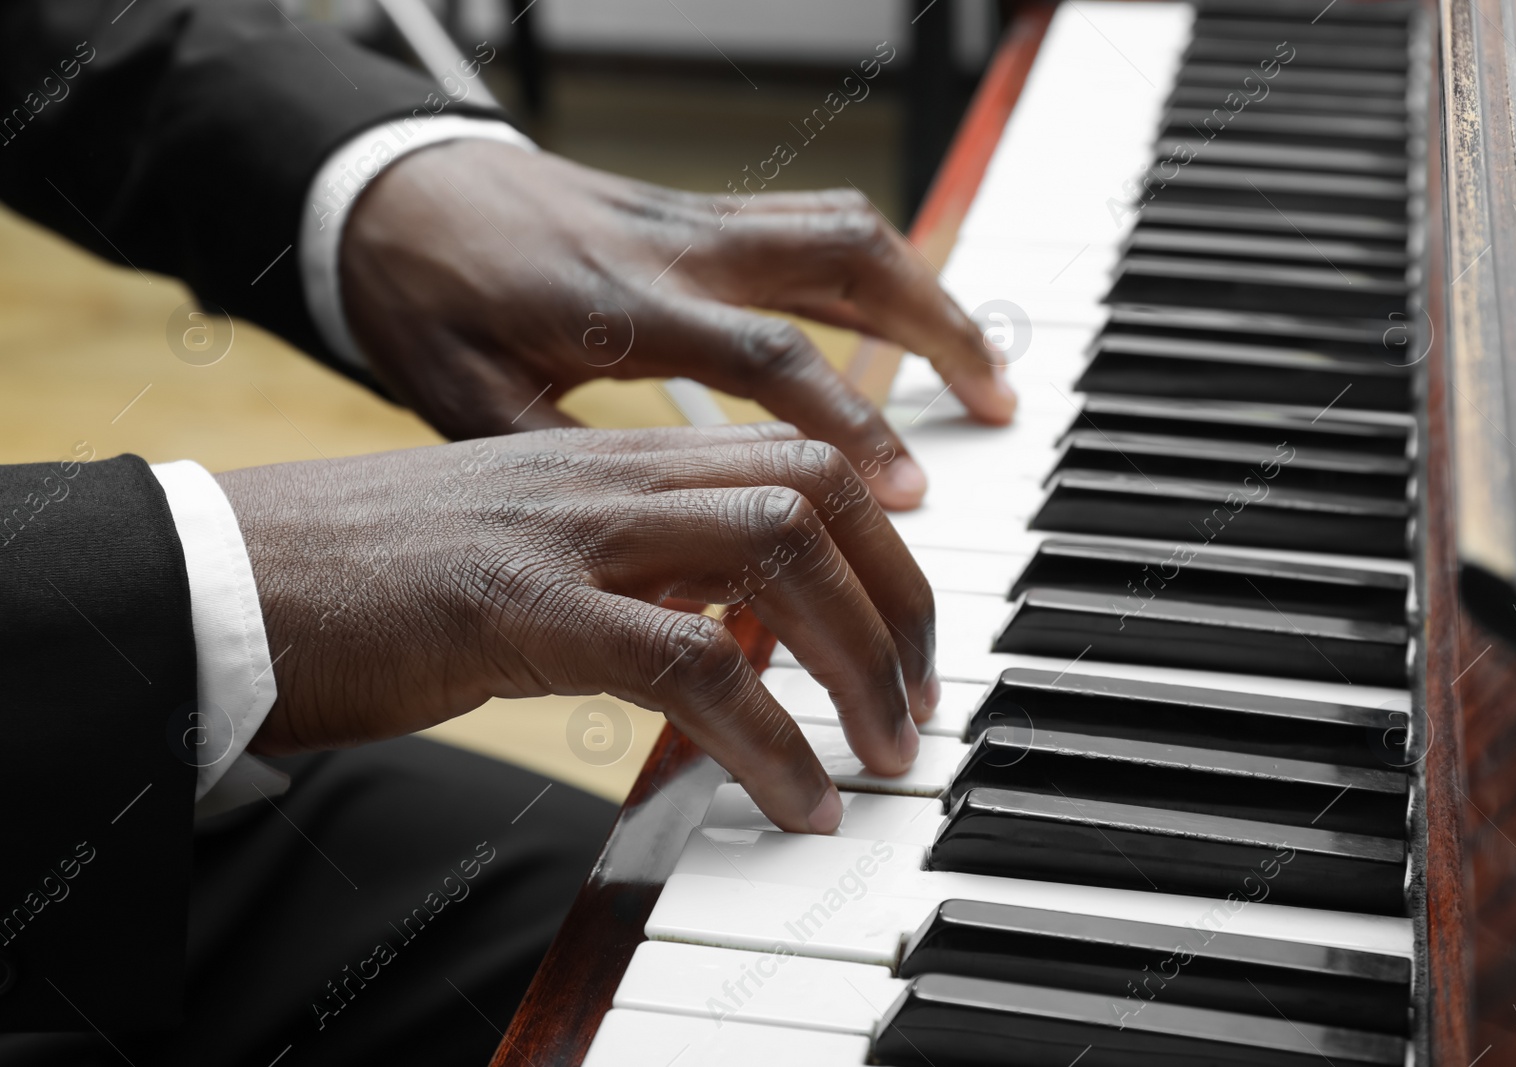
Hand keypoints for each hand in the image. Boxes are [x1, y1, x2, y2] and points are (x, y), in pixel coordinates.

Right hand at [215, 423, 936, 832]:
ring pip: (773, 552)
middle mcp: (603, 477)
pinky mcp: (516, 610)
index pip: (794, 458)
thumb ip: (635, 568)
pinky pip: (689, 665)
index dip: (883, 532)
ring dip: (858, 661)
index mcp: (610, 462)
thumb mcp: (528, 551)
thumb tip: (733, 624)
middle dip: (901, 598)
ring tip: (885, 750)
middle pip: (814, 492)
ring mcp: (564, 533)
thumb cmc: (374, 579)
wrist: (227, 577)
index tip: (910, 617)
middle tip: (920, 697)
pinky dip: (770, 741)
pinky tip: (796, 801)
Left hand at [338, 142, 1016, 510]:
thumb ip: (564, 472)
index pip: (770, 357)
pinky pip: (809, 220)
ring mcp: (692, 220)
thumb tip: (654, 568)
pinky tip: (901, 317)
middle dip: (936, 334)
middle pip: (843, 265)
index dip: (849, 425)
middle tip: (996, 406)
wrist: (389, 189)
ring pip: (843, 229)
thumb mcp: (466, 404)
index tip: (907, 495)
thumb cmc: (424, 299)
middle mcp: (677, 249)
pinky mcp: (694, 211)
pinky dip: (875, 268)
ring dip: (925, 293)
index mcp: (623, 305)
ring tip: (981, 366)